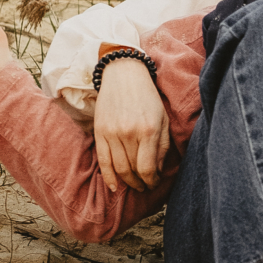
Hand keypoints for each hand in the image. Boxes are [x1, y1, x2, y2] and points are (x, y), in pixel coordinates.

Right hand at [93, 57, 170, 192]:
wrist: (123, 74)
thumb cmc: (148, 97)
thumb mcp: (163, 118)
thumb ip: (163, 146)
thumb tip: (159, 171)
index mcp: (148, 130)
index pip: (148, 168)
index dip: (152, 181)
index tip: (155, 183)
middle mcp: (128, 133)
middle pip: (133, 170)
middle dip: (141, 183)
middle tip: (145, 187)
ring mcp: (112, 133)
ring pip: (118, 168)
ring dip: (127, 182)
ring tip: (134, 185)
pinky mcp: (99, 132)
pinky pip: (102, 161)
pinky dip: (108, 177)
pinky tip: (114, 187)